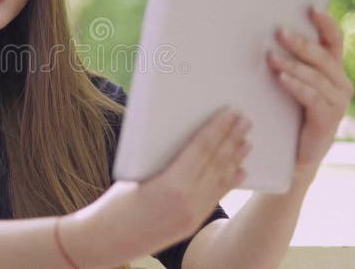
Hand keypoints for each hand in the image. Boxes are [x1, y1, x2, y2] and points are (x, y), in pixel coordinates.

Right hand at [65, 108, 250, 266]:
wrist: (107, 242)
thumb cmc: (114, 204)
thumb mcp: (136, 174)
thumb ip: (162, 160)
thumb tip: (180, 137)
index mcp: (172, 185)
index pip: (202, 149)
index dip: (218, 128)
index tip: (230, 113)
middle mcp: (188, 202)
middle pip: (216, 163)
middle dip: (232, 139)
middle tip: (245, 121)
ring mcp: (192, 215)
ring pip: (220, 181)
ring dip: (235, 159)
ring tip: (247, 142)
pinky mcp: (191, 224)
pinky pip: (215, 198)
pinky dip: (229, 182)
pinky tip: (239, 171)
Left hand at [266, 6, 354, 181]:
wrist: (295, 157)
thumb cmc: (289, 115)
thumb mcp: (292, 84)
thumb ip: (290, 63)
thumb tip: (268, 34)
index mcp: (334, 71)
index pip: (335, 41)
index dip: (326, 24)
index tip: (311, 8)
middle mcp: (341, 84)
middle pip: (323, 57)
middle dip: (301, 43)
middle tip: (279, 32)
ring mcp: (338, 103)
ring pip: (316, 77)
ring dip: (292, 64)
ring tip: (271, 56)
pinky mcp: (328, 120)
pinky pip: (312, 98)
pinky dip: (296, 86)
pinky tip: (281, 78)